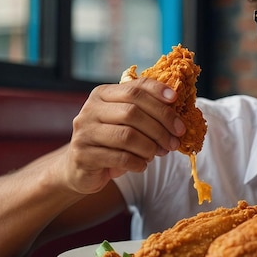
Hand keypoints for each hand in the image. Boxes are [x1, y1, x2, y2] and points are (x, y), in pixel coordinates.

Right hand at [62, 78, 185, 193]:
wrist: (79, 168)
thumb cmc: (111, 141)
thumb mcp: (126, 122)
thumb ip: (145, 112)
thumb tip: (177, 113)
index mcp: (103, 94)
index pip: (134, 88)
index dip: (157, 92)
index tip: (176, 100)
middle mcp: (90, 109)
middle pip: (133, 111)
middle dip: (160, 126)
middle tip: (175, 139)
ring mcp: (84, 132)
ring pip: (127, 135)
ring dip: (151, 146)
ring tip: (160, 153)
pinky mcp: (83, 155)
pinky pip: (120, 157)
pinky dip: (138, 162)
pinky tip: (143, 165)